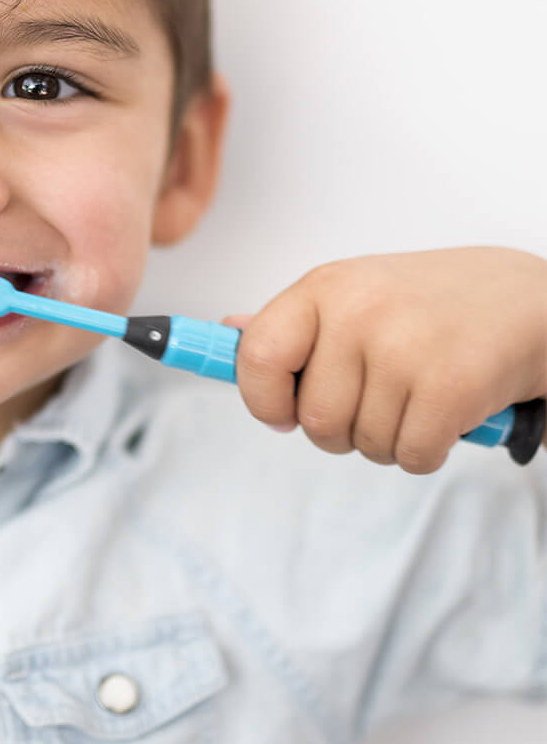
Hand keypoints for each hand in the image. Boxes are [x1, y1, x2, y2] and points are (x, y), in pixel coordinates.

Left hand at [220, 247, 546, 472]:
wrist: (536, 301)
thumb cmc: (437, 304)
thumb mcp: (359, 293)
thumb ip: (294, 321)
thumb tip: (228, 332)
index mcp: (325, 287)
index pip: (257, 356)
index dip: (264, 400)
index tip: (282, 413)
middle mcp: (358, 312)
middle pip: (315, 421)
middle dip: (344, 430)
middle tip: (381, 401)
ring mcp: (403, 347)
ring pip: (363, 444)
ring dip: (390, 440)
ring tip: (420, 397)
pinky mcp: (449, 384)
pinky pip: (410, 456)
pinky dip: (428, 451)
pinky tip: (448, 415)